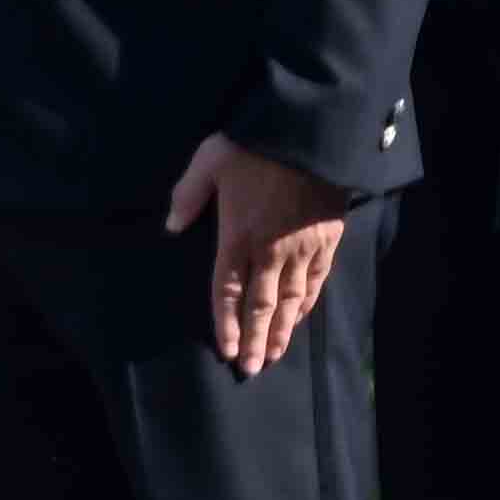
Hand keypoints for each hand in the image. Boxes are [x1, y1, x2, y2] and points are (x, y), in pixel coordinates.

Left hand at [164, 133, 353, 376]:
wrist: (309, 130)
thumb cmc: (253, 144)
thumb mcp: (208, 162)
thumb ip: (187, 196)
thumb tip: (171, 226)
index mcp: (238, 235)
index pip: (229, 290)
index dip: (227, 323)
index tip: (228, 351)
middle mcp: (271, 249)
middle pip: (262, 305)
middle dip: (256, 340)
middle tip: (253, 369)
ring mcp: (303, 247)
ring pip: (292, 298)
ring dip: (283, 329)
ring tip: (276, 354)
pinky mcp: (328, 238)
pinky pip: (318, 279)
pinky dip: (308, 302)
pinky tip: (301, 317)